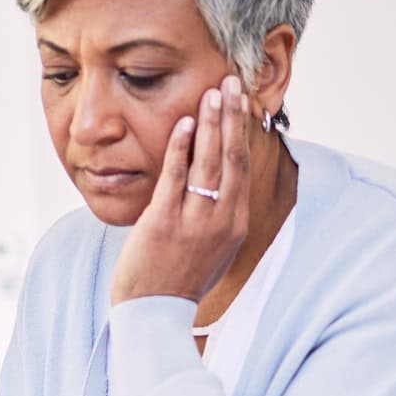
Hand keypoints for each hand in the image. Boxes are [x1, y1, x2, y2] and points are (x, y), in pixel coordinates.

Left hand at [109, 74, 250, 305]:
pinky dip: (181, 147)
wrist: (153, 313)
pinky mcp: (165, 222)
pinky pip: (176, 177)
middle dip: (232, 116)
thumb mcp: (214, 249)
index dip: (242, 131)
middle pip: (231, 157)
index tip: (242, 103)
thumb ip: (220, 215)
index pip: (242, 167)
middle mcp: (221, 220)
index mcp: (235, 224)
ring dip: (211, 123)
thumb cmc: (180, 280)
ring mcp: (194, 221)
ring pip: (208, 162)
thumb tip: (222, 184)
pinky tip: (185, 123)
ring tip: (213, 92)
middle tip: (232, 82)